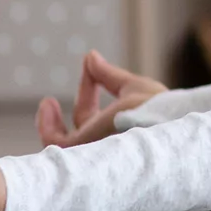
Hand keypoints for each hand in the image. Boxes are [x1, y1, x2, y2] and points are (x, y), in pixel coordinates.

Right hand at [37, 49, 166, 147]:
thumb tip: (90, 57)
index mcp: (121, 133)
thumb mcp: (132, 87)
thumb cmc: (157, 108)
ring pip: (65, 146)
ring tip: (47, 104)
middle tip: (55, 96)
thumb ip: (109, 75)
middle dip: (73, 109)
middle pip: (82, 132)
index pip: (96, 117)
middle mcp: (108, 148)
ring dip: (51, 125)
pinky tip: (47, 106)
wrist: (163, 124)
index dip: (87, 91)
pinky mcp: (84, 153)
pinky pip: (58, 147)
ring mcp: (96, 153)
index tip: (88, 66)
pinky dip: (48, 128)